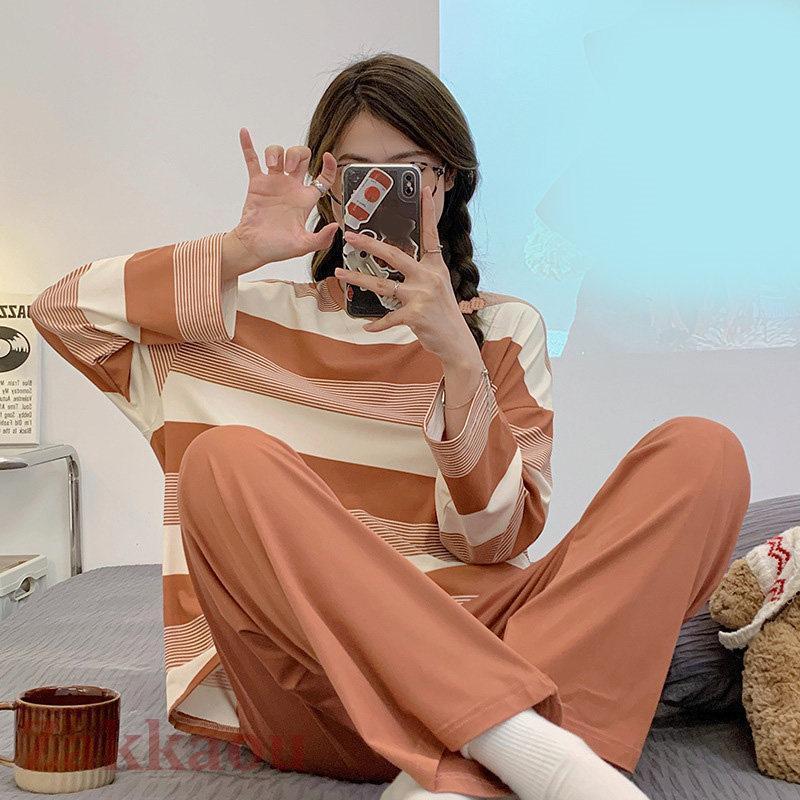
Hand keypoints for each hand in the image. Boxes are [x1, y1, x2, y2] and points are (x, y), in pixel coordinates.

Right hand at [232, 128, 339, 265]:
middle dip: (297, 153)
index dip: (329, 166)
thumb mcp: (303, 246)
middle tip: (290, 167)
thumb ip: (321, 239)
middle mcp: (291, 187)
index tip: (328, 156)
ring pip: (278, 154)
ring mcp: (274, 183)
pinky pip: (252, 160)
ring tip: (272, 165)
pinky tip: (245, 133)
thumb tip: (336, 227)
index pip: (323, 178)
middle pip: (300, 157)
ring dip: (276, 152)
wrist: (254, 248)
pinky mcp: (257, 184)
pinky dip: (248, 146)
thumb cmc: (277, 248)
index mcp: (305, 199)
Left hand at [335, 186, 477, 363]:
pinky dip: (376, 324)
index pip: (431, 234)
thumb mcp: (438, 287)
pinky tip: (366, 326)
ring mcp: (422, 296)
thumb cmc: (443, 314)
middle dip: (369, 244)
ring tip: (340, 272)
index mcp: (436, 267)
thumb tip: (396, 264)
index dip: (427, 211)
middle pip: (394, 255)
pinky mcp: (415, 315)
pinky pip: (388, 317)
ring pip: (382, 284)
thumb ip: (421, 274)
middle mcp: (429, 277)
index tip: (424, 189)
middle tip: (351, 236)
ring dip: (358, 278)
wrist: (456, 342)